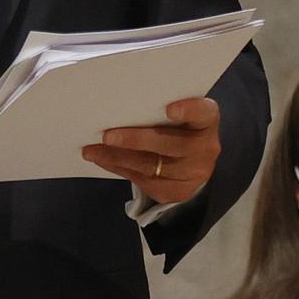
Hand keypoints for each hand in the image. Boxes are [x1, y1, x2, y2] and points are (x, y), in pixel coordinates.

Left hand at [80, 96, 220, 204]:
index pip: (203, 112)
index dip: (188, 110)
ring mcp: (193, 174)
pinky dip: (119, 168)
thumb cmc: (180, 129)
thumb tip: (119, 107)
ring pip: (150, 166)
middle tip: (107, 136)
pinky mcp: (178, 192)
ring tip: (92, 151)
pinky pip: (143, 181)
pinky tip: (103, 160)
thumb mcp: (179, 116)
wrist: (194, 164)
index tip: (169, 109)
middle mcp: (205, 148)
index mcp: (207, 121)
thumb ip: (159, 110)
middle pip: (168, 144)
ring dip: (116, 157)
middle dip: (134, 140)